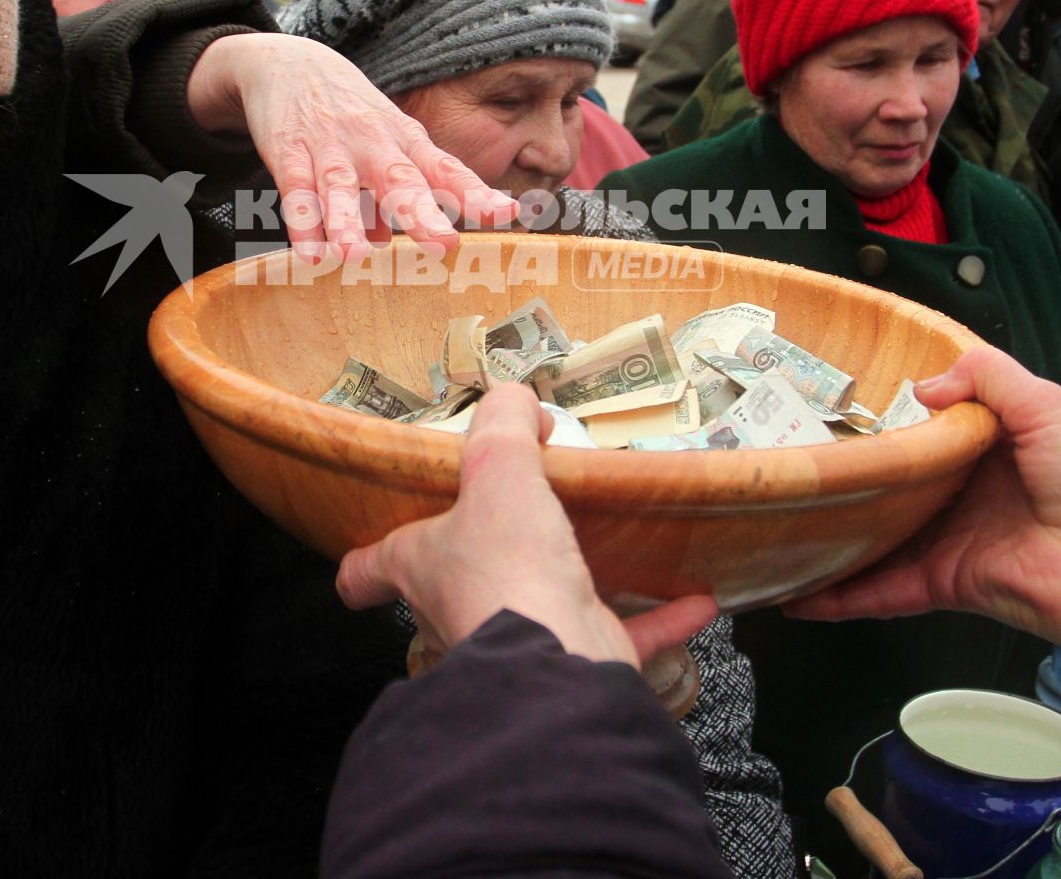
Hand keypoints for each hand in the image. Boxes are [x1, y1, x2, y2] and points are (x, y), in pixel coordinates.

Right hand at [186, 35, 517, 258]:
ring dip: (347, 221)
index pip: (446, 168)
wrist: (291, 62)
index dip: (475, 192)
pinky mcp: (289, 153)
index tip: (506, 214)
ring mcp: (330, 148)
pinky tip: (310, 254)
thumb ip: (392, 194)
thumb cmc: (350, 111)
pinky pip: (296, 191)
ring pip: (340, 186)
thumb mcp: (384, 142)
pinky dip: (303, 223)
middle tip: (444, 244)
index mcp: (405, 142)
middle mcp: (373, 144)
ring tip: (355, 256)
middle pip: (400, 178)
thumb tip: (389, 243)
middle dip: (422, 211)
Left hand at [336, 384, 716, 668]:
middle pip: (455, 588)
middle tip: (514, 519)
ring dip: (571, 587)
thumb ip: (503, 425)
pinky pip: (621, 638)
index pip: (368, 571)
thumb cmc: (507, 564)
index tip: (368, 551)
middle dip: (482, 561)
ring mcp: (519, 642)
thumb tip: (514, 397)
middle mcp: (460, 609)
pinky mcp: (576, 663)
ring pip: (538, 614)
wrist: (557, 662)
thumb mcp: (497, 469)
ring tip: (607, 552)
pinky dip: (656, 620)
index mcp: (423, 566)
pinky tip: (696, 600)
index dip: (364, 562)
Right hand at [785, 347, 1060, 731]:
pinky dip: (841, 596)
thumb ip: (988, 377)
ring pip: (878, 532)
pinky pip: (884, 590)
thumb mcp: (1050, 406)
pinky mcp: (945, 583)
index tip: (838, 396)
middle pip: (895, 477)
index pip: (930, 422)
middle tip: (790, 451)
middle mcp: (969, 490)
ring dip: (832, 532)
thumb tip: (920, 386)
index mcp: (997, 444)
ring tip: (778, 518)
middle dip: (850, 470)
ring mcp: (953, 538)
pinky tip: (795, 592)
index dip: (889, 410)